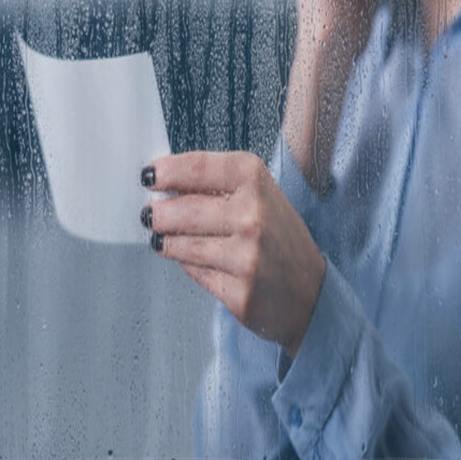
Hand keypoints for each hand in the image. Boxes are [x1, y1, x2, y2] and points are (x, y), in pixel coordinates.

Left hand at [141, 150, 326, 359]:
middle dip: (158, 213)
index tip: (149, 176)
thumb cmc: (280, 238)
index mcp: (256, 180)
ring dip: (166, 240)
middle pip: (180, 209)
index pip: (196, 167)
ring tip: (166, 236)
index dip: (166, 172)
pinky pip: (193, 271)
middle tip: (152, 213)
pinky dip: (188, 264)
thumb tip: (165, 183)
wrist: (312, 292)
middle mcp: (252, 215)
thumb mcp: (261, 196)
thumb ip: (218, 186)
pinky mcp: (238, 291)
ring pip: (180, 244)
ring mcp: (245, 256)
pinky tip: (197, 259)